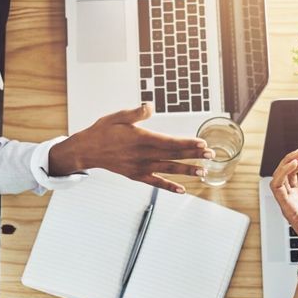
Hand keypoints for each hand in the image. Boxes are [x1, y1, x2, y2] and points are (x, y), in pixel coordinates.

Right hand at [50, 103, 213, 192]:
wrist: (87, 150)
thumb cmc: (103, 131)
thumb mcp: (117, 116)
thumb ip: (135, 113)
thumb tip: (150, 107)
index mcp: (141, 139)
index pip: (169, 142)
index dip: (187, 144)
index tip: (202, 144)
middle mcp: (143, 155)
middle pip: (173, 156)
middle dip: (193, 156)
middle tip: (210, 156)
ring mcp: (140, 167)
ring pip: (167, 169)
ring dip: (186, 171)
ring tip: (203, 172)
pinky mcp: (136, 175)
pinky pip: (155, 182)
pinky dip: (169, 186)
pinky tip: (181, 190)